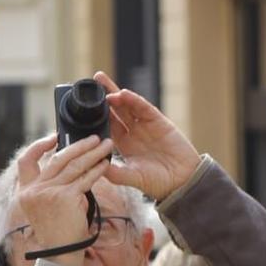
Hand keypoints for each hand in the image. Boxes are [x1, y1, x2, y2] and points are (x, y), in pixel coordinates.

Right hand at [15, 134, 111, 265]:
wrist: (61, 253)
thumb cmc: (57, 231)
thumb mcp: (44, 207)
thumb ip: (49, 187)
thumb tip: (68, 164)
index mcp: (25, 191)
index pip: (25, 161)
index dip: (38, 146)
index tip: (54, 137)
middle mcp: (34, 190)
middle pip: (57, 159)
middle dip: (78, 146)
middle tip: (94, 138)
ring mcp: (49, 193)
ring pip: (74, 166)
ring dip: (92, 153)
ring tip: (106, 146)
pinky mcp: (66, 198)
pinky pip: (85, 179)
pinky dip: (97, 170)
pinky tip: (106, 164)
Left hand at [95, 71, 202, 201]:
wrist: (183, 181)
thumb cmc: (158, 182)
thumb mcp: (133, 178)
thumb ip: (115, 173)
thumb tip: (96, 166)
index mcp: (123, 145)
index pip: (106, 126)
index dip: (95, 116)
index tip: (81, 107)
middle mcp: (132, 132)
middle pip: (115, 111)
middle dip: (103, 97)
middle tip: (91, 83)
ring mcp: (145, 126)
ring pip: (128, 106)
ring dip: (115, 93)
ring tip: (102, 83)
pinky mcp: (159, 122)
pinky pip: (144, 108)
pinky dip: (135, 100)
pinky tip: (124, 94)